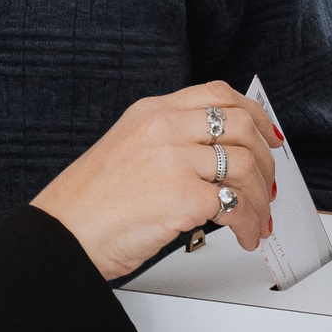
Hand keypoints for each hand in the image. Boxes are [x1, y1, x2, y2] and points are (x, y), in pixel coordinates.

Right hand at [33, 83, 277, 278]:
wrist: (63, 235)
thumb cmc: (88, 204)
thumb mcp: (127, 151)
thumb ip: (169, 145)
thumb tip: (214, 163)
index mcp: (151, 113)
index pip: (215, 95)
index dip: (253, 114)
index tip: (268, 134)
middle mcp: (164, 128)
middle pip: (240, 127)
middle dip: (265, 160)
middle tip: (268, 184)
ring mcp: (174, 159)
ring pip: (244, 166)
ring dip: (260, 198)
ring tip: (257, 218)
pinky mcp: (182, 195)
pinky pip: (235, 206)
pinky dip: (249, 224)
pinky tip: (245, 236)